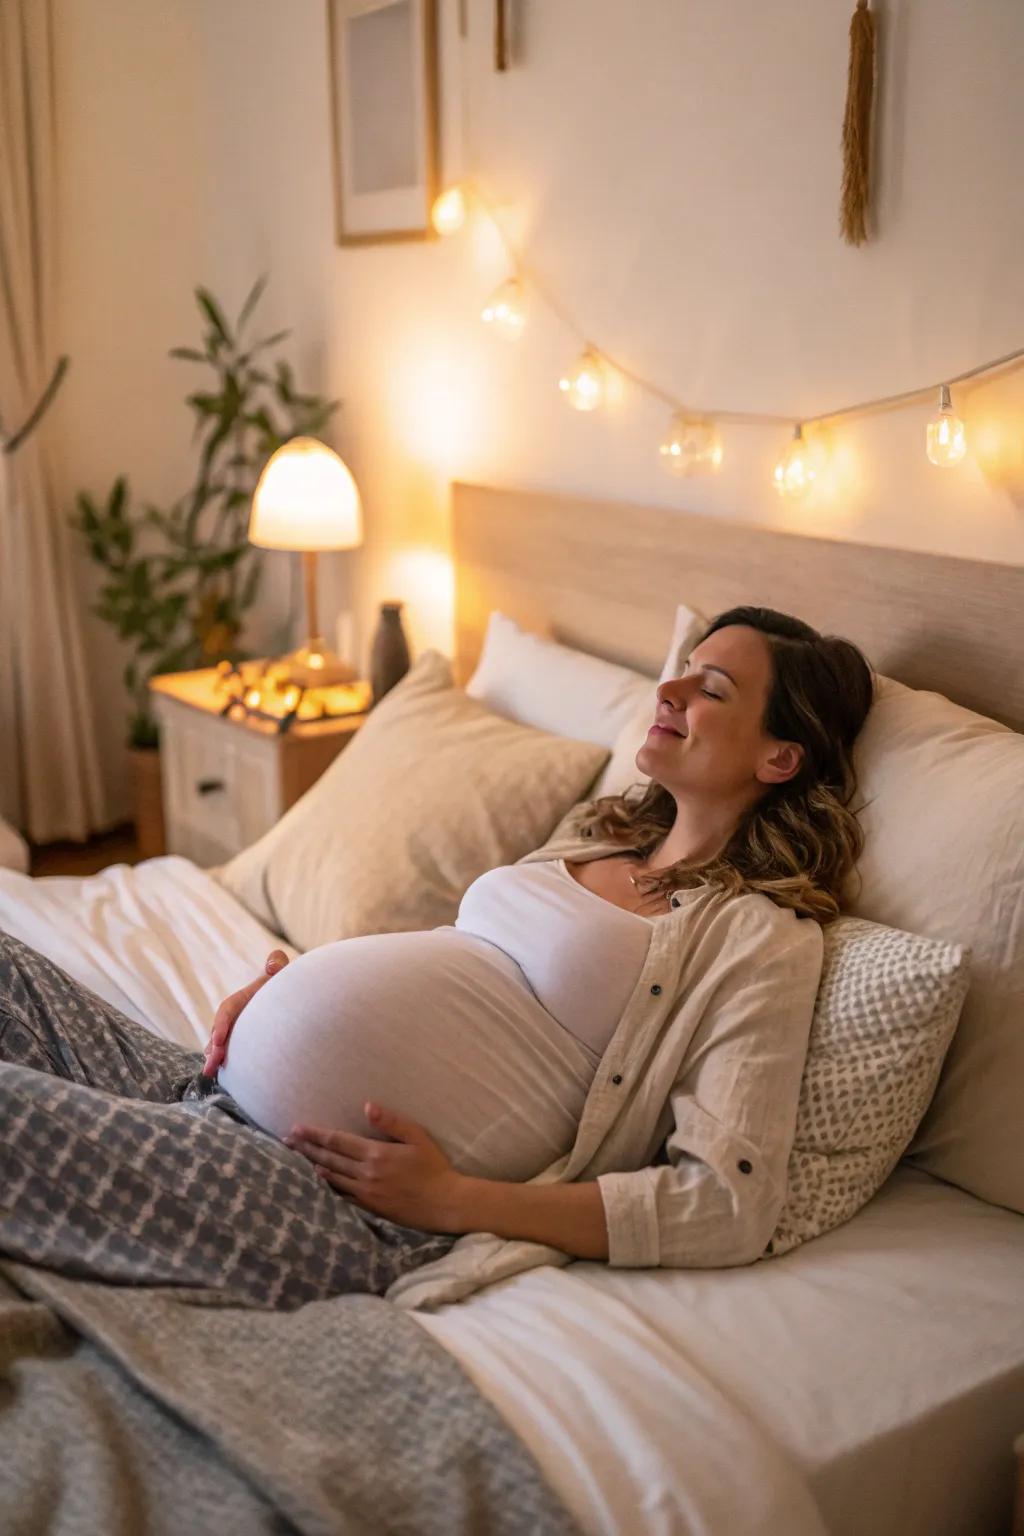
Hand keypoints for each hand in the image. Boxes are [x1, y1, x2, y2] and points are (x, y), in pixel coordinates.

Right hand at [202, 949, 289, 1076]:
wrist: (293, 996)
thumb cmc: (286, 982)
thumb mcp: (282, 970)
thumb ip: (278, 963)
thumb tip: (274, 966)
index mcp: (243, 999)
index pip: (228, 1009)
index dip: (221, 1024)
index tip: (220, 1040)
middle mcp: (237, 1016)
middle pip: (220, 1031)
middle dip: (214, 1047)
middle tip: (212, 1063)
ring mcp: (240, 1030)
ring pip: (223, 1045)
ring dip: (215, 1058)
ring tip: (210, 1072)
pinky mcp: (245, 1043)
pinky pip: (234, 1053)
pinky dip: (228, 1065)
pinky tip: (225, 1078)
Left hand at [284, 1103, 465, 1232]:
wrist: (444, 1203)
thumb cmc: (434, 1167)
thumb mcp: (418, 1137)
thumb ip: (391, 1121)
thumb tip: (367, 1105)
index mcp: (376, 1153)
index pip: (338, 1141)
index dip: (315, 1134)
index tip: (297, 1128)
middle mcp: (366, 1174)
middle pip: (329, 1158)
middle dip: (306, 1148)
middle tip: (287, 1141)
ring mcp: (366, 1193)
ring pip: (331, 1177)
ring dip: (313, 1165)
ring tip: (296, 1158)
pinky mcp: (369, 1207)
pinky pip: (342, 1196)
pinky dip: (327, 1186)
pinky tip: (319, 1181)